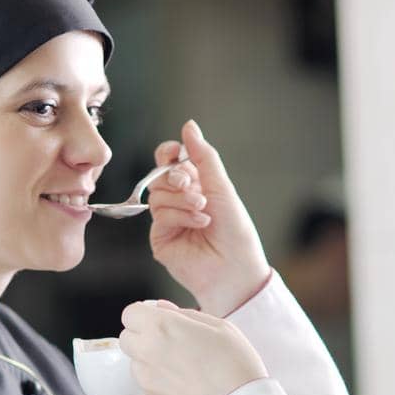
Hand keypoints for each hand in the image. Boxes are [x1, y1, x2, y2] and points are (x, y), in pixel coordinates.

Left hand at [120, 300, 267, 394]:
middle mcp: (147, 353)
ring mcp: (147, 380)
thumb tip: (163, 310)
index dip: (145, 315)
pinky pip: (148, 385)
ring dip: (150, 361)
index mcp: (161, 327)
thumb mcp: (220, 327)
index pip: (130, 313)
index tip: (159, 320)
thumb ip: (185, 314)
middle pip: (127, 338)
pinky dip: (159, 382)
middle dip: (143, 337)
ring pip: (136, 363)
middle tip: (171, 342)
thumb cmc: (236, 369)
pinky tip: (186, 384)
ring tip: (184, 366)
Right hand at [147, 118, 270, 315]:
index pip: (170, 161)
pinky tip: (200, 224)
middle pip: (160, 175)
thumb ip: (203, 157)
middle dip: (175, 177)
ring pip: (157, 195)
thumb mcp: (222, 187)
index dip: (168, 153)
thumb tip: (189, 126)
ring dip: (182, 199)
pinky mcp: (161, 239)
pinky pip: (160, 215)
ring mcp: (168, 221)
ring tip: (203, 211)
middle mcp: (179, 202)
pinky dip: (180, 216)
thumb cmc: (235, 232)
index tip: (175, 152)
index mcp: (195, 186)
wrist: (236, 269)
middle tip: (191, 186)